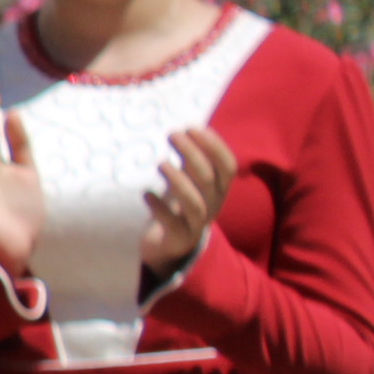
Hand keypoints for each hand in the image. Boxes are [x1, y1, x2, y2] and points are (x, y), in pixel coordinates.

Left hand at [139, 124, 236, 275]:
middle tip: (172, 134)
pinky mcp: (178, 238)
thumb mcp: (189, 181)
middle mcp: (213, 205)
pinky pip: (172, 224)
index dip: (214, 146)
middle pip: (208, 179)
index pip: (227, 166)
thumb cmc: (179, 205)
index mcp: (218, 190)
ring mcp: (197, 224)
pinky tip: (146, 193)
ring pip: (195, 203)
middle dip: (192, 154)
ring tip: (160, 163)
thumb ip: (189, 161)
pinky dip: (159, 208)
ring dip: (178, 181)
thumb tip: (185, 131)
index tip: (192, 127)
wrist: (170, 246)